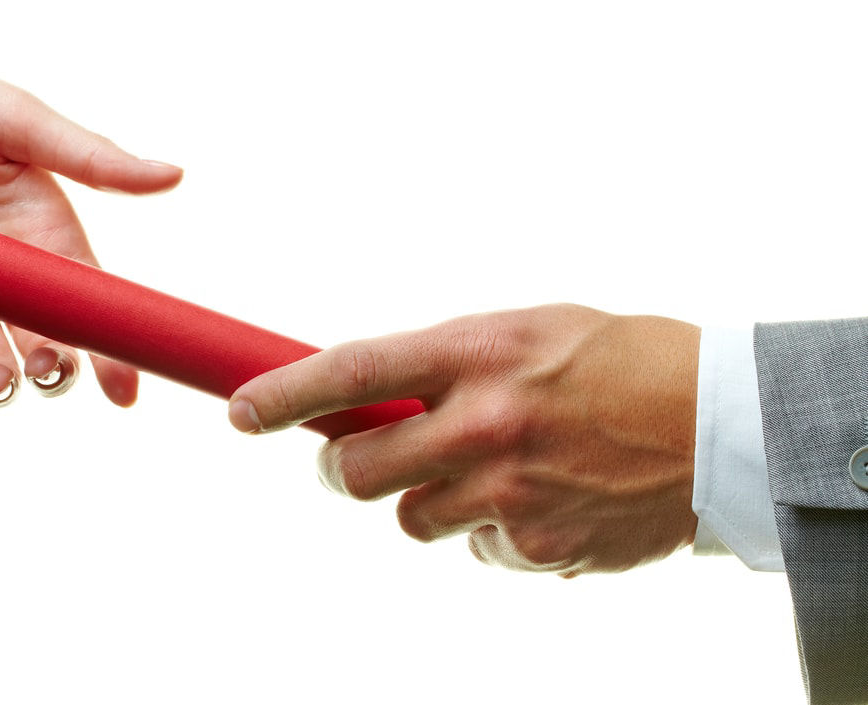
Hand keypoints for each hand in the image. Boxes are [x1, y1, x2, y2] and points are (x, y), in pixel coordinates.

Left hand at [0, 38, 181, 404]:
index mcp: (48, 235)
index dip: (113, 349)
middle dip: (55, 371)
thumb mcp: (19, 120)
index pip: (90, 303)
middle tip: (49, 368)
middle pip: (46, 343)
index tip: (127, 389)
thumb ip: (90, 157)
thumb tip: (173, 175)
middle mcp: (8, 274)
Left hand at [228, 304, 699, 576]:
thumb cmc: (616, 362)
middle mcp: (487, 424)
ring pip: (413, 519)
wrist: (722, 426)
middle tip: (357, 459)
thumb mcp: (526, 331)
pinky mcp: (539, 544)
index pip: (354, 372)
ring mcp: (511, 492)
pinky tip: (540, 497)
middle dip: (345, 469)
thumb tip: (366, 397)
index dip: (285, 394)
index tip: (241, 409)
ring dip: (428, 499)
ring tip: (489, 469)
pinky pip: (476, 548)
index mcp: (480, 352)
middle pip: (359, 472)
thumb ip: (445, 363)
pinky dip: (491, 528)